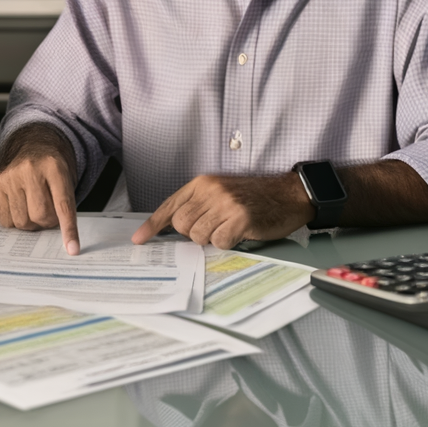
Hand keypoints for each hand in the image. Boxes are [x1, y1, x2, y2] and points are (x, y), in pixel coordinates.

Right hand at [0, 131, 80, 254]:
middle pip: (40, 216)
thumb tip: (62, 240)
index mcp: (54, 166)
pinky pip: (6, 220)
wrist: (32, 144)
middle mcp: (29, 169)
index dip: (68, 230)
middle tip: (49, 212)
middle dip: (47, 222)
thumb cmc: (52, 167)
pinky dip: (14, 220)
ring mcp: (9, 176)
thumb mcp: (67, 178)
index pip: (63, 205)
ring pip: (22, 222)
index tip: (72, 249)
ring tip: (32, 206)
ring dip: (30, 222)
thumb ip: (64, 205)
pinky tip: (19, 205)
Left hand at [132, 173, 313, 248]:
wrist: (288, 194)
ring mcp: (225, 204)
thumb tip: (174, 228)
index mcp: (202, 183)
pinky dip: (228, 243)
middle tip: (213, 228)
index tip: (139, 239)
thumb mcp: (221, 193)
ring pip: (198, 236)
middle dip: (193, 234)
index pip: (170, 205)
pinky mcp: (240, 218)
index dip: (152, 225)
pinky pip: (219, 242)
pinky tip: (240, 233)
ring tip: (229, 228)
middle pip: (181, 225)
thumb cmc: (254, 197)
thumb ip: (198, 205)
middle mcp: (211, 191)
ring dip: (212, 239)